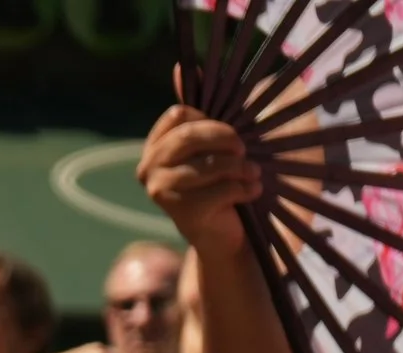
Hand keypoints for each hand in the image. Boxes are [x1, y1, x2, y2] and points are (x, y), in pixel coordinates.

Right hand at [137, 103, 260, 259]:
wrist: (224, 236)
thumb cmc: (222, 182)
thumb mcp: (213, 142)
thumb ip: (200, 109)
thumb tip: (181, 66)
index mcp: (155, 147)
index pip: (179, 115)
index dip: (209, 121)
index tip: (227, 135)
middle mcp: (149, 168)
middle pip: (192, 134)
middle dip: (228, 140)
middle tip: (244, 152)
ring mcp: (162, 191)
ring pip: (212, 162)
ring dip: (242, 168)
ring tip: (252, 176)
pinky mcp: (182, 212)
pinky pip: (223, 187)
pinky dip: (245, 189)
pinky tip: (249, 194)